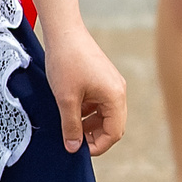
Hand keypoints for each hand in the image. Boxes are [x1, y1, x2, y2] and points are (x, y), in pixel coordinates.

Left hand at [40, 25, 126, 156]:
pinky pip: (99, 102)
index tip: (78, 150)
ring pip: (104, 114)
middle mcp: (118, 90)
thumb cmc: (66, 62)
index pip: (114, 133)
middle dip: (94, 136)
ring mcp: (110, 83)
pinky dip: (87, 111)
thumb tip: (73, 148)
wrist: (63, 31)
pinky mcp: (102, 78)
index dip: (98, 146)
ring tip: (69, 127)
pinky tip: (70, 110)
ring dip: (89, 124)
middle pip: (112, 124)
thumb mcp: (65, 99)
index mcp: (115, 96)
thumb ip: (71, 126)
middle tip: (73, 141)